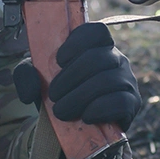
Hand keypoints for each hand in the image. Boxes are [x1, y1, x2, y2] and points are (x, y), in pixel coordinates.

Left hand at [12, 22, 140, 130]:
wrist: (78, 128)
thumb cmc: (62, 95)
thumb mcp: (39, 81)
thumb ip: (27, 75)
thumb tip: (32, 85)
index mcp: (96, 46)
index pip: (96, 31)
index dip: (77, 42)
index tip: (59, 61)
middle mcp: (116, 58)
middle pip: (97, 58)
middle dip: (70, 78)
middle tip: (54, 95)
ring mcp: (127, 80)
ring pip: (107, 81)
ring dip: (79, 97)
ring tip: (62, 111)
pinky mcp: (132, 103)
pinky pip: (120, 101)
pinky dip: (99, 109)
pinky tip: (86, 116)